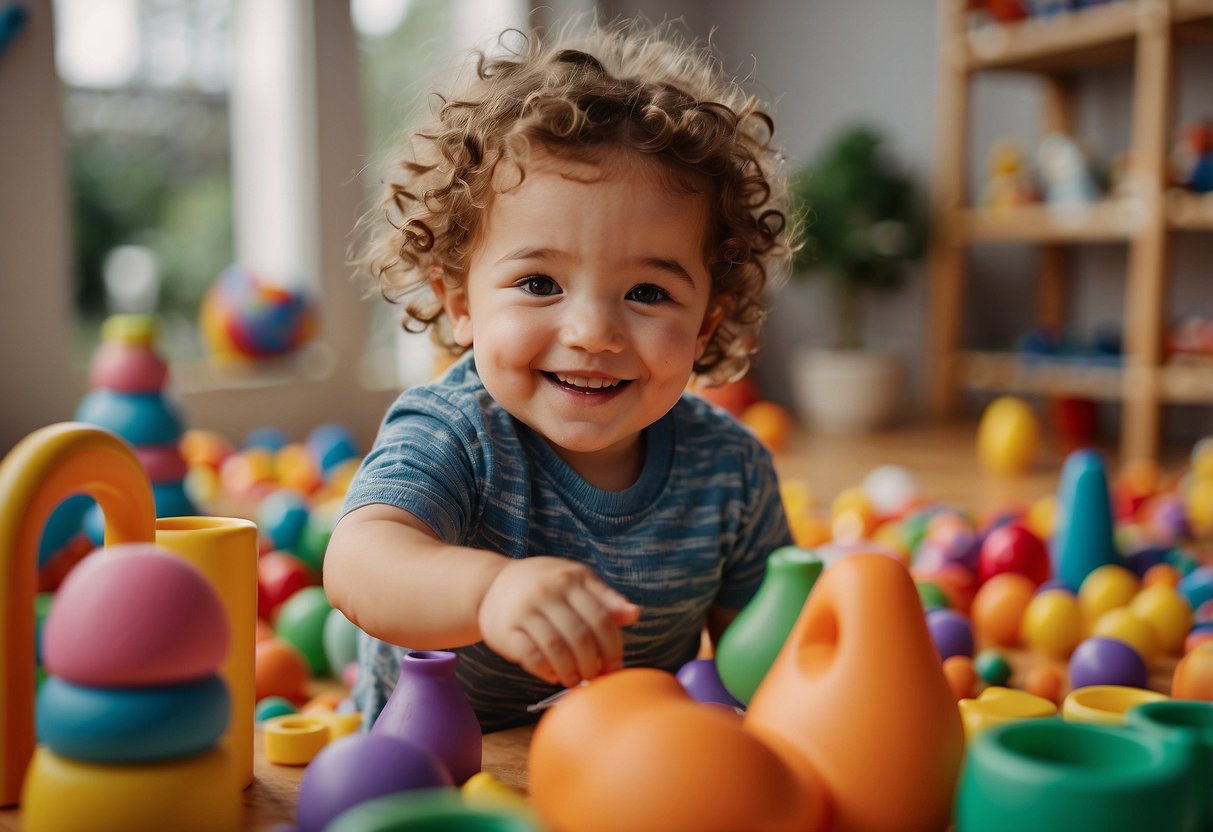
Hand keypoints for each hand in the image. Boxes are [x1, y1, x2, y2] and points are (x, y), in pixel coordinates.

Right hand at [478, 557, 639, 687]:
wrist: (494, 584)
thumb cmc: (547, 586)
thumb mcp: (576, 582)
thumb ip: (605, 599)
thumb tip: (634, 613)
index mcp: (571, 578)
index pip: (602, 618)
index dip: (613, 647)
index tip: (616, 666)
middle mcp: (547, 591)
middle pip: (581, 636)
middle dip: (593, 664)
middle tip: (596, 678)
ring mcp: (525, 610)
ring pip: (556, 649)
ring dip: (571, 672)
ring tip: (576, 681)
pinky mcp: (505, 629)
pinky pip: (531, 656)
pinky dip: (546, 671)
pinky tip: (554, 676)